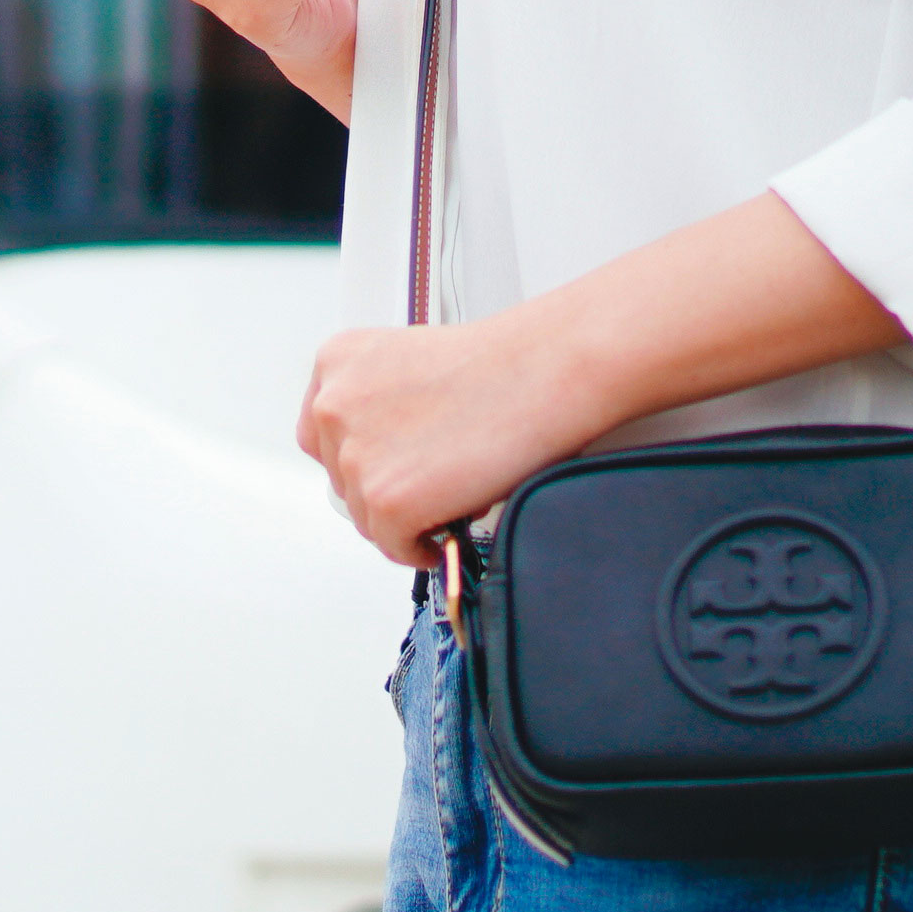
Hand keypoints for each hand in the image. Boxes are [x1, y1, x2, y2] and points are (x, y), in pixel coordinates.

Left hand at [296, 198, 904, 565]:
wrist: (584, 365)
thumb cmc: (552, 364)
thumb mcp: (471, 376)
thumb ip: (434, 409)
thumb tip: (468, 428)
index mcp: (343, 357)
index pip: (343, 451)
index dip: (410, 464)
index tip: (465, 443)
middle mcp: (329, 397)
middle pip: (356, 493)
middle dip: (417, 490)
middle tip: (487, 455)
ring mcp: (350, 443)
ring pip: (381, 527)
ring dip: (439, 513)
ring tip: (497, 463)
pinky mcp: (384, 489)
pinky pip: (406, 554)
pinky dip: (448, 540)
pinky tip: (489, 486)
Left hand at [297, 311, 603, 564]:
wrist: (540, 374)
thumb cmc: (497, 367)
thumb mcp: (409, 361)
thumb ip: (378, 402)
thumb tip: (380, 454)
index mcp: (337, 361)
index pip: (321, 433)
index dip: (361, 457)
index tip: (386, 467)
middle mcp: (333, 405)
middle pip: (343, 478)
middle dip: (385, 488)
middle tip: (431, 483)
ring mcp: (356, 455)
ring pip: (366, 516)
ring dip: (404, 518)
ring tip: (450, 497)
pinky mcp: (386, 500)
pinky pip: (392, 545)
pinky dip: (418, 547)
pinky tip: (446, 530)